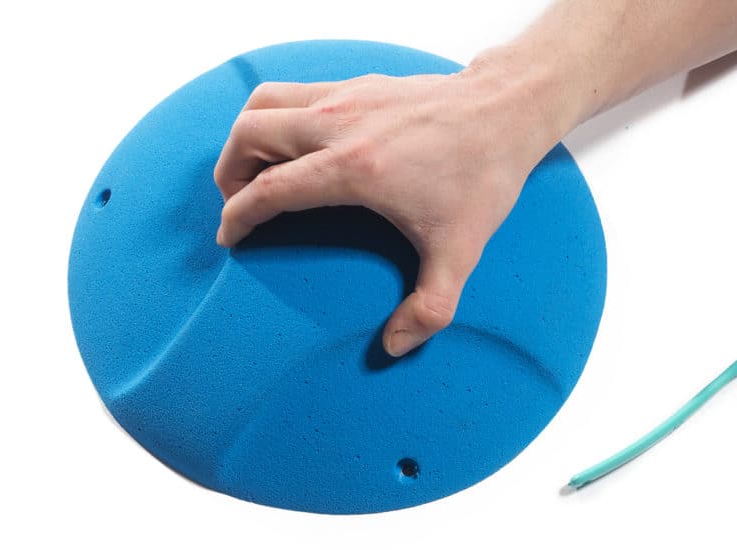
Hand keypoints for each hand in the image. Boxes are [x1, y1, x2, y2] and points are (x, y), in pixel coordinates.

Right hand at [214, 66, 562, 355]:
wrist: (507, 111)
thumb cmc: (483, 176)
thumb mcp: (462, 252)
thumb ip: (429, 308)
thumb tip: (395, 346)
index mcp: (354, 169)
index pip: (268, 190)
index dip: (238, 216)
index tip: (230, 236)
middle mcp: (340, 124)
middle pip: (249, 135)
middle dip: (229, 173)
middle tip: (237, 205)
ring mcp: (346, 96)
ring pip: (263, 102)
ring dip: (246, 137)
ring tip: (253, 171)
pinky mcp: (358, 82)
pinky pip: (294, 91)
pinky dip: (276, 115)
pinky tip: (296, 145)